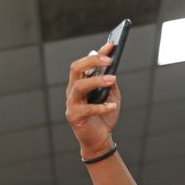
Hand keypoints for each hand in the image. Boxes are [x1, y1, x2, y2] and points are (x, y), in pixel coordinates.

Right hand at [65, 42, 120, 157]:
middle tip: (109, 60)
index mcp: (81, 83)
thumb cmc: (105, 117)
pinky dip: (101, 106)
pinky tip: (112, 106)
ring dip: (96, 81)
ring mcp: (72, 103)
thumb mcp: (111, 96)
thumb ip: (110, 82)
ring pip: (79, 86)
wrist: (100, 139)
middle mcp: (73, 90)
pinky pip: (87, 109)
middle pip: (76, 69)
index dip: (98, 53)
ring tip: (112, 79)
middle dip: (92, 61)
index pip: (86, 63)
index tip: (111, 45)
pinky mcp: (74, 116)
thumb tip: (112, 65)